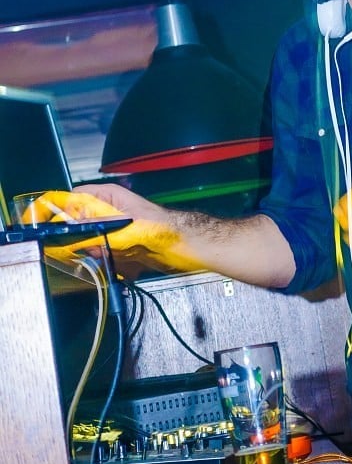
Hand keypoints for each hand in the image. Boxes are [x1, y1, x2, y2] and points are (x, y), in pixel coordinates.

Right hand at [29, 187, 207, 278]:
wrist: (184, 246)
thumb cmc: (159, 228)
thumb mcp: (123, 226)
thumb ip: (95, 226)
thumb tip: (69, 226)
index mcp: (108, 197)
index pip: (73, 197)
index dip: (61, 211)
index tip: (55, 229)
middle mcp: (108, 211)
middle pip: (79, 223)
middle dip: (81, 239)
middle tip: (91, 248)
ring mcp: (114, 229)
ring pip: (91, 242)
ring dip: (97, 253)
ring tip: (112, 257)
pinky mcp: (121, 246)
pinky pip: (105, 255)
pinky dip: (110, 263)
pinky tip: (123, 266)